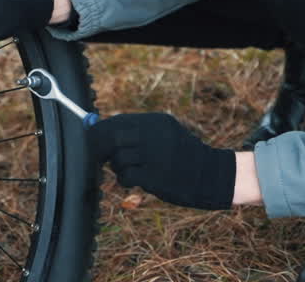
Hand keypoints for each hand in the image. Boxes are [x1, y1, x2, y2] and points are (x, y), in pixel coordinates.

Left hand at [88, 113, 235, 209]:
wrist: (211, 175)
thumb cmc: (183, 156)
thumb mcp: (166, 134)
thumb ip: (139, 131)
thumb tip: (104, 130)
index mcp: (157, 121)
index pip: (118, 121)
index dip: (101, 131)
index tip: (93, 140)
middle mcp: (155, 135)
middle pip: (113, 138)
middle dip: (102, 149)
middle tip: (102, 158)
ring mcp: (155, 155)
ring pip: (118, 159)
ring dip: (118, 168)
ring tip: (131, 171)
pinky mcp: (156, 176)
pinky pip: (126, 177)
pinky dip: (125, 181)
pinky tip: (135, 182)